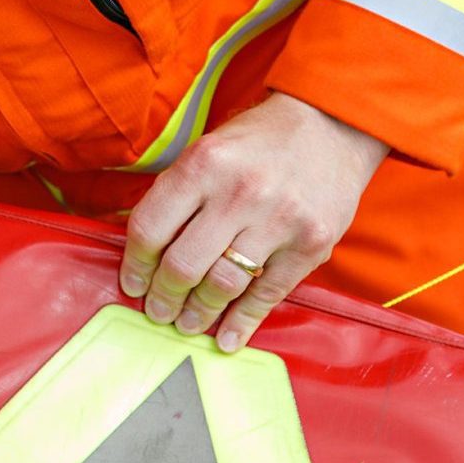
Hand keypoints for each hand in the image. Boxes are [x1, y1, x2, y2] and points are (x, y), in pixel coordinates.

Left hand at [119, 91, 388, 352]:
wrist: (331, 125)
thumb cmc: (259, 140)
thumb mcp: (208, 148)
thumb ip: (178, 192)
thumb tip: (144, 246)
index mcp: (203, 164)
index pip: (150, 228)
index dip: (134, 265)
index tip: (132, 283)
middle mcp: (239, 193)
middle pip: (183, 265)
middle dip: (163, 297)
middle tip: (157, 311)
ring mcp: (278, 221)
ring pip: (222, 285)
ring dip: (198, 313)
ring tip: (187, 322)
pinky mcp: (310, 245)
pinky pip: (267, 295)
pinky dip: (242, 322)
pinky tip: (227, 338)